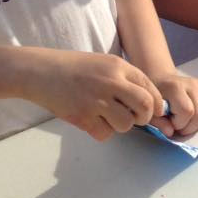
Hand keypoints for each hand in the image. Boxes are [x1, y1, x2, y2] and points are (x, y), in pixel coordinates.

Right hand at [23, 49, 163, 141]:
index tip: (155, 111)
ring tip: (108, 118)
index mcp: (119, 66)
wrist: (41, 71)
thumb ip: (124, 78)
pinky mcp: (82, 117)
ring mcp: (96, 100)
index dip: (156, 103)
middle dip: (144, 117)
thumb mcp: (104, 63)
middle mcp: (111, 82)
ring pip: (126, 124)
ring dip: (121, 126)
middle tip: (135, 119)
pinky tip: (93, 122)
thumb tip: (147, 100)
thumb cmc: (74, 67)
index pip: (149, 87)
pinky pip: (105, 134)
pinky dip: (102, 132)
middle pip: (144, 106)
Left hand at [151, 72, 197, 136]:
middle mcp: (192, 84)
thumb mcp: (152, 111)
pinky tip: (194, 116)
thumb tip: (171, 133)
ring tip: (187, 121)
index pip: (187, 111)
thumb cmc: (156, 98)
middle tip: (178, 125)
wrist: (162, 81)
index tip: (170, 122)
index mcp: (176, 87)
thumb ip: (159, 123)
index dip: (179, 123)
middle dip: (189, 127)